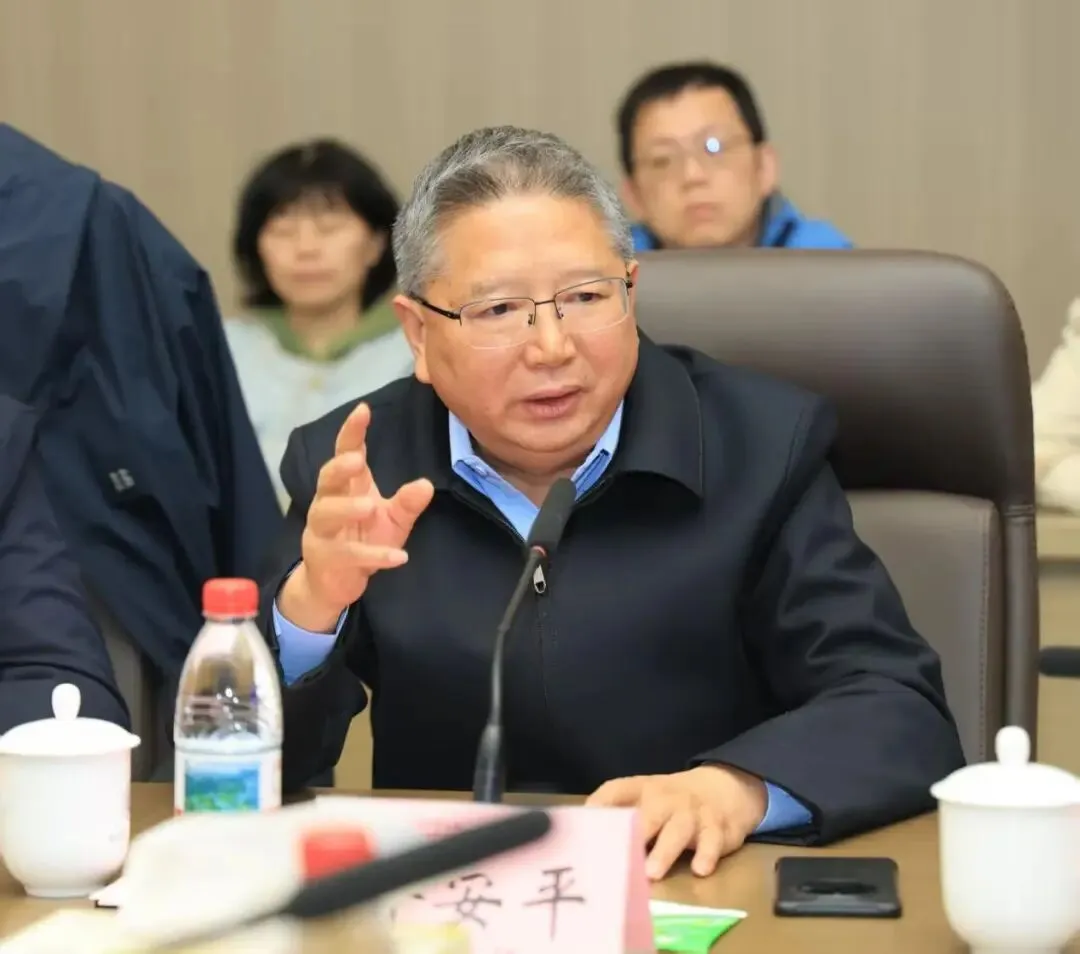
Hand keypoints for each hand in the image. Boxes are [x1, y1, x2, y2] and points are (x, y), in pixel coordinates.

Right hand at [279, 402, 433, 630]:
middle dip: (339, 467)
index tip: (363, 410)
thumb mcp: (392, 520)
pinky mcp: (328, 558)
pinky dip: (374, 555)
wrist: (333, 583)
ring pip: (327, 514)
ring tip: (370, 507)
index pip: (345, 453)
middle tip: (356, 460)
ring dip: (347, 508)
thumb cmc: (363, 540)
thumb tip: (426, 484)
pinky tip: (398, 556)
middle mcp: (328, 503)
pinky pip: (349, 555)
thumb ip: (407, 503)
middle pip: (326, 479)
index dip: (352, 432)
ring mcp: (323, 532)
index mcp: (346, 487)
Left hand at [586, 765, 766, 879]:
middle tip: (618, 859)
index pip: (616, 791)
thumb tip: (585, 843)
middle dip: (634, 835)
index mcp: (642, 790)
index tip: (584, 825)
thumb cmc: (671, 803)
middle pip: (648, 814)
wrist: (723, 788)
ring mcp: (691, 813)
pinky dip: (707, 854)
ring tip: (653, 872)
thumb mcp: (646, 800)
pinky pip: (712, 840)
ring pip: (678, 829)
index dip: (599, 805)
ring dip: (665, 851)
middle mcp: (665, 799)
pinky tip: (701, 869)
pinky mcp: (716, 828)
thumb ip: (620, 815)